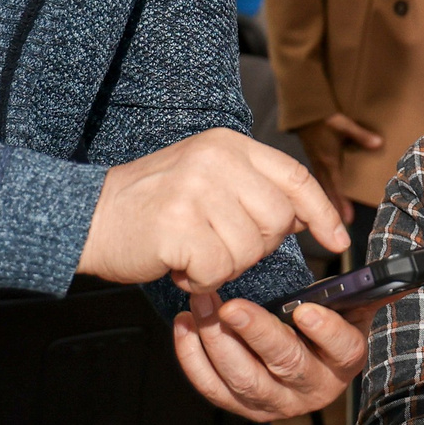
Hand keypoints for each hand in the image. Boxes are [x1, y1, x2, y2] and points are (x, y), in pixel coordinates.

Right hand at [79, 128, 347, 291]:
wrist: (87, 217)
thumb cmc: (150, 205)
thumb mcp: (207, 178)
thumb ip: (254, 189)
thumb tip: (304, 216)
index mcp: (228, 145)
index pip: (295, 178)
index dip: (322, 213)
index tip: (337, 241)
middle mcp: (215, 160)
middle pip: (278, 220)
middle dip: (256, 246)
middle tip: (216, 243)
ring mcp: (196, 190)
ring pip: (250, 250)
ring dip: (223, 265)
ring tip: (190, 250)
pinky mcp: (177, 225)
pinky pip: (217, 270)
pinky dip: (200, 279)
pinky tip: (177, 263)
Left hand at [172, 292, 370, 420]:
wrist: (299, 356)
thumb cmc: (323, 324)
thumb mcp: (351, 308)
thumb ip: (367, 291)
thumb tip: (398, 277)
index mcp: (344, 360)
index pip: (343, 349)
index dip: (325, 331)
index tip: (305, 310)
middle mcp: (312, 388)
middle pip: (286, 364)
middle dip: (256, 333)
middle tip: (231, 306)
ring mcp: (275, 402)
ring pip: (243, 379)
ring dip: (217, 340)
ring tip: (202, 305)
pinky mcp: (241, 407)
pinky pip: (212, 388)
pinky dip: (193, 358)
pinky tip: (185, 325)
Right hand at [296, 113, 384, 226]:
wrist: (302, 111)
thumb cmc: (322, 116)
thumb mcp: (342, 123)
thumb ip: (361, 135)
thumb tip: (378, 144)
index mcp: (328, 160)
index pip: (336, 186)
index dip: (341, 203)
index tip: (347, 219)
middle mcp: (321, 165)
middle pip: (328, 192)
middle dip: (335, 209)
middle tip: (342, 225)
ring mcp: (316, 163)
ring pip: (322, 188)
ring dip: (329, 202)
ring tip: (335, 217)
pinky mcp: (314, 160)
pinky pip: (319, 180)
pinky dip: (324, 191)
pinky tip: (327, 197)